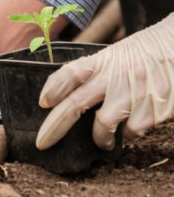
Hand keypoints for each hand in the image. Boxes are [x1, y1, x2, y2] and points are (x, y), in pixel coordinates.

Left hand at [36, 13, 173, 150]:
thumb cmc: (144, 55)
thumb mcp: (116, 56)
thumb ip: (95, 72)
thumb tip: (63, 97)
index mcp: (103, 61)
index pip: (71, 72)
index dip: (54, 87)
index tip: (43, 102)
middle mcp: (115, 77)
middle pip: (76, 104)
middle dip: (55, 127)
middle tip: (43, 142)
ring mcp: (134, 94)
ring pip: (103, 125)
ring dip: (100, 138)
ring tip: (103, 140)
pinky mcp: (154, 109)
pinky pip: (132, 132)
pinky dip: (128, 135)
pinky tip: (132, 130)